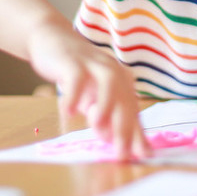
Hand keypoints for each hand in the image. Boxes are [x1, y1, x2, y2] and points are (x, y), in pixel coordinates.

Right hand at [27, 24, 149, 160]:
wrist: (53, 40)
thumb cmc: (77, 74)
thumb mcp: (92, 98)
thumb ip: (104, 117)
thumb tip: (112, 140)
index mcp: (123, 82)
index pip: (132, 112)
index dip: (138, 134)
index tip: (143, 155)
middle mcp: (114, 72)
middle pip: (124, 100)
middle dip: (124, 129)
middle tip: (122, 153)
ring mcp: (94, 64)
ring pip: (108, 84)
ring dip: (105, 107)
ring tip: (98, 129)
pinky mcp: (73, 61)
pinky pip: (76, 78)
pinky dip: (74, 95)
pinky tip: (69, 112)